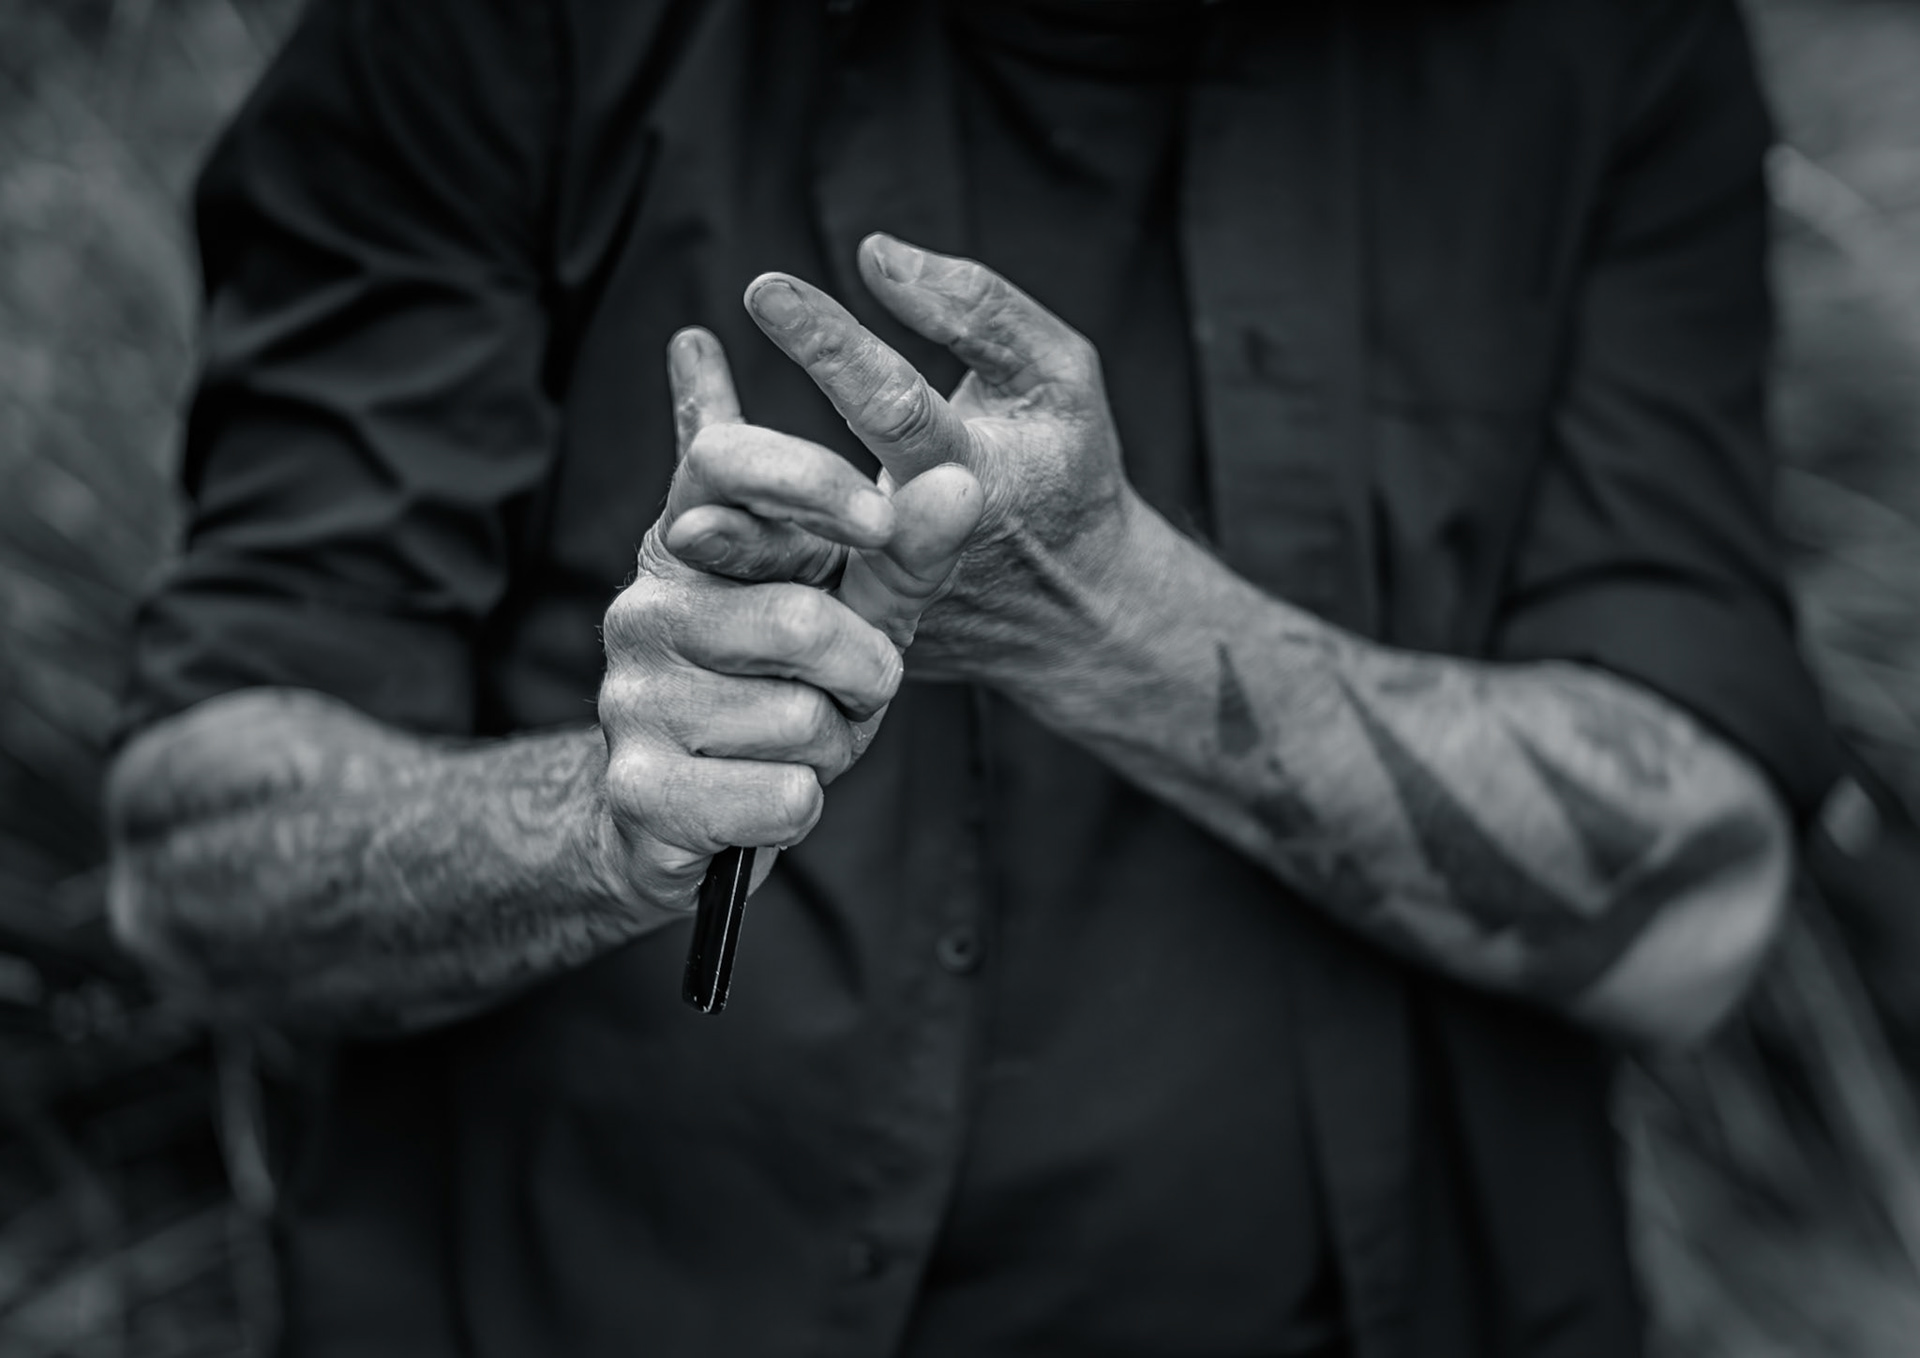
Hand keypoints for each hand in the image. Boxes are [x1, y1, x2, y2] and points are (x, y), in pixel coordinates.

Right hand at [596, 328, 982, 910]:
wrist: (696, 815)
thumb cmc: (785, 688)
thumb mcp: (854, 613)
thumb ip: (905, 552)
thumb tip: (960, 482)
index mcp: (687, 536)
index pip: (723, 459)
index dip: (810, 482)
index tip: (879, 523)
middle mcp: (645, 606)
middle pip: (801, 621)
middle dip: (862, 673)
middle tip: (843, 690)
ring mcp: (630, 696)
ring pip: (799, 719)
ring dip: (830, 745)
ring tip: (792, 743)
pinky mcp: (637, 787)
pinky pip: (781, 796)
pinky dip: (799, 805)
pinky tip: (759, 794)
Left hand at [727, 234, 1141, 687]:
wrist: (1080, 611)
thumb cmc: (1065, 465)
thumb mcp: (1057, 373)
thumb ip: (974, 309)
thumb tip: (871, 255)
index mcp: (982, 475)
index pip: (898, 407)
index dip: (831, 348)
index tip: (763, 290)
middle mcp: (935, 549)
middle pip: (845, 512)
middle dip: (778, 485)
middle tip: (704, 450)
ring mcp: (903, 607)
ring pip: (814, 581)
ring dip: (747, 557)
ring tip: (679, 530)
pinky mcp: (874, 640)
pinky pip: (802, 609)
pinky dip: (746, 582)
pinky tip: (684, 555)